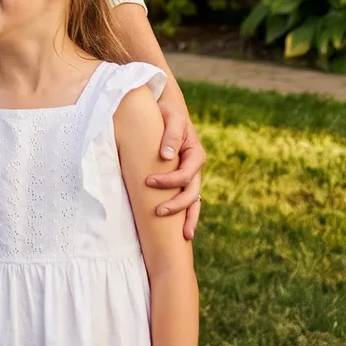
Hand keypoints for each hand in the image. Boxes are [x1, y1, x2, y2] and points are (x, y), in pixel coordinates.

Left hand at [146, 87, 205, 238]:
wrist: (168, 108)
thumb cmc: (169, 113)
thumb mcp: (172, 118)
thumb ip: (171, 135)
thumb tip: (166, 156)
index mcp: (195, 155)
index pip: (185, 175)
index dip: (169, 182)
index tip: (149, 181)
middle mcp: (195, 168)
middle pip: (192, 193)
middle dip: (177, 206)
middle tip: (158, 212)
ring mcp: (190, 175)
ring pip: (193, 201)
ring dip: (189, 218)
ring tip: (185, 236)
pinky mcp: (181, 178)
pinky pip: (186, 198)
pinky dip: (185, 213)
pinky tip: (181, 230)